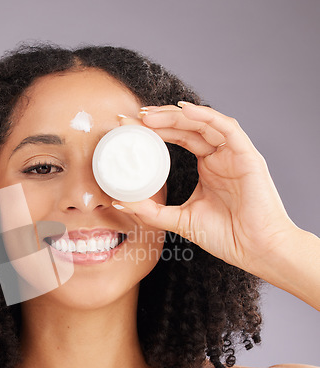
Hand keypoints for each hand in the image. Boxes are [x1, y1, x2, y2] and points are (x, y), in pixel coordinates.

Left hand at [116, 103, 297, 274]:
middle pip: (187, 127)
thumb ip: (151, 211)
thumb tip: (119, 203)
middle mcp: (220, 156)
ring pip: (203, 123)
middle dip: (159, 119)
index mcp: (207, 166)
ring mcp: (234, 154)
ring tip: (149, 115)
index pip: (178, 138)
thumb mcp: (179, 220)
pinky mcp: (248, 156)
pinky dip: (206, 117)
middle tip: (133, 117)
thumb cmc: (225, 236)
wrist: (255, 250)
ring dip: (175, 116)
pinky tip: (183, 111)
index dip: (155, 131)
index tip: (128, 128)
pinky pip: (227, 128)